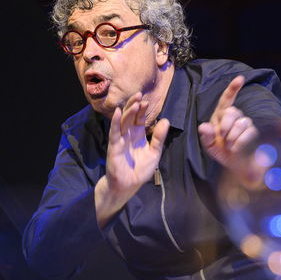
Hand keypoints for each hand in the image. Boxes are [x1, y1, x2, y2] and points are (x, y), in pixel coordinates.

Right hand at [95, 93, 169, 226]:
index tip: (147, 100)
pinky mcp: (114, 146)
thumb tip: (166, 120)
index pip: (140, 119)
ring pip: (123, 122)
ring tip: (134, 102)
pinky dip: (115, 122)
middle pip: (131, 117)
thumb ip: (159, 138)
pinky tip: (117, 112)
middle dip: (135, 105)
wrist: (128, 185)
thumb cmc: (140, 170)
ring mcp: (121, 139)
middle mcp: (129, 135)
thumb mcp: (154, 152)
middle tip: (139, 94)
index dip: (143, 110)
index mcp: (138, 136)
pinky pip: (114, 132)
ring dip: (128, 111)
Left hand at [198, 76, 261, 183]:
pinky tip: (236, 148)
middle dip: (226, 125)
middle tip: (222, 137)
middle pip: (233, 112)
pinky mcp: (252, 132)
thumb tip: (204, 127)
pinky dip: (240, 142)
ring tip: (229, 145)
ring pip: (242, 122)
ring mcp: (244, 123)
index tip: (240, 78)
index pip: (226, 99)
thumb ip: (206, 135)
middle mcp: (234, 117)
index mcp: (221, 115)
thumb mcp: (208, 145)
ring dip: (233, 136)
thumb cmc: (219, 150)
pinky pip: (249, 132)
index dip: (233, 88)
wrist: (231, 162)